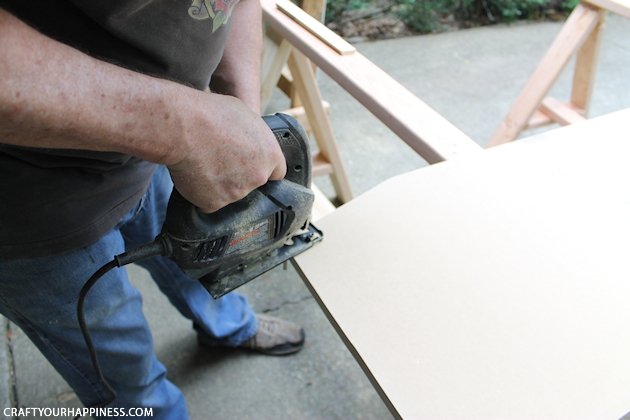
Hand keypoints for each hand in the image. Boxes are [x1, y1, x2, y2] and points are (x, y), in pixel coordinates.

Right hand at [167, 94, 285, 212]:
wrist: (183, 128)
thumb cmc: (211, 114)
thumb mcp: (243, 114)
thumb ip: (253, 135)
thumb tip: (249, 140)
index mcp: (270, 155)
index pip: (275, 172)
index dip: (261, 167)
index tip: (250, 164)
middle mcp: (257, 177)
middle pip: (251, 183)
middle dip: (239, 176)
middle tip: (220, 161)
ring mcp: (237, 193)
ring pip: (229, 193)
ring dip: (219, 184)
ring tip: (202, 164)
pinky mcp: (214, 203)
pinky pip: (208, 202)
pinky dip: (201, 193)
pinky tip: (193, 176)